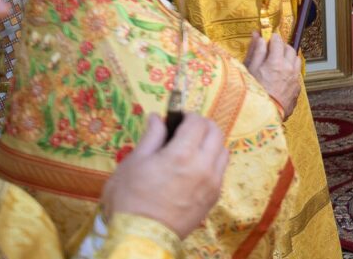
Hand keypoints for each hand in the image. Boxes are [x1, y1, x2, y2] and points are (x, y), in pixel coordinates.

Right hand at [101, 114, 226, 238]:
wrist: (140, 237)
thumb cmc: (130, 199)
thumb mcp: (133, 163)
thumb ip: (151, 137)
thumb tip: (157, 118)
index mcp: (182, 154)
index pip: (198, 122)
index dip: (188, 115)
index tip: (178, 118)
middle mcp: (203, 166)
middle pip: (216, 132)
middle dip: (202, 125)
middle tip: (186, 129)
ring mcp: (212, 183)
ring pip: (223, 151)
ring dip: (211, 143)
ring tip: (192, 148)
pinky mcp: (214, 197)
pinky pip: (221, 171)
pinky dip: (213, 162)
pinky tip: (195, 168)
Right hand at [244, 32, 301, 117]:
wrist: (263, 116)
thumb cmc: (252, 93)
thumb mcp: (249, 70)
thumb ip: (256, 51)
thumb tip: (258, 35)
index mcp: (276, 62)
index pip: (278, 42)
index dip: (273, 38)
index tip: (268, 38)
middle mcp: (289, 69)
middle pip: (290, 49)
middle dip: (282, 46)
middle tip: (273, 50)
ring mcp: (295, 80)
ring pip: (296, 61)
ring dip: (289, 58)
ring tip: (278, 62)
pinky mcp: (297, 90)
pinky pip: (297, 74)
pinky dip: (291, 71)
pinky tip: (281, 76)